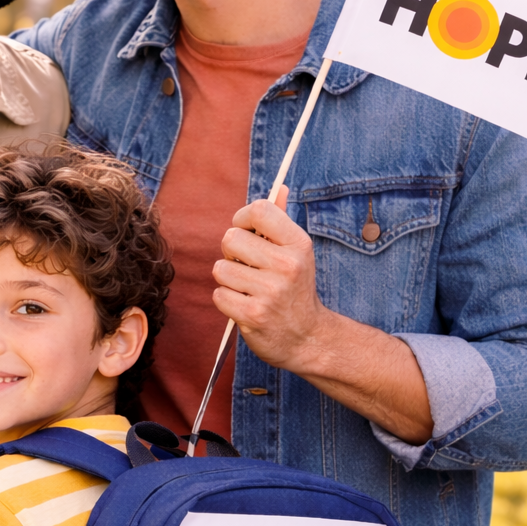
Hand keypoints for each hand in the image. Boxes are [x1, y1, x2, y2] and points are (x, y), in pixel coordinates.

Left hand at [213, 190, 327, 371]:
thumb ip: (282, 221)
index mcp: (298, 244)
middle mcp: (287, 265)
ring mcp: (270, 291)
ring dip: (228, 279)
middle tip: (246, 265)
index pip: (259, 210)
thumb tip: (279, 188)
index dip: (242, 219)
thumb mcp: (296, 253)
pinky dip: (227, 300)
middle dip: (231, 253)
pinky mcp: (253, 315)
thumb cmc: (295, 290)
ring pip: (221, 269)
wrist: (307, 337)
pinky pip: (218, 295)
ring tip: (248, 288)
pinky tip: (245, 305)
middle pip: (230, 238)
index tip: (245, 231)